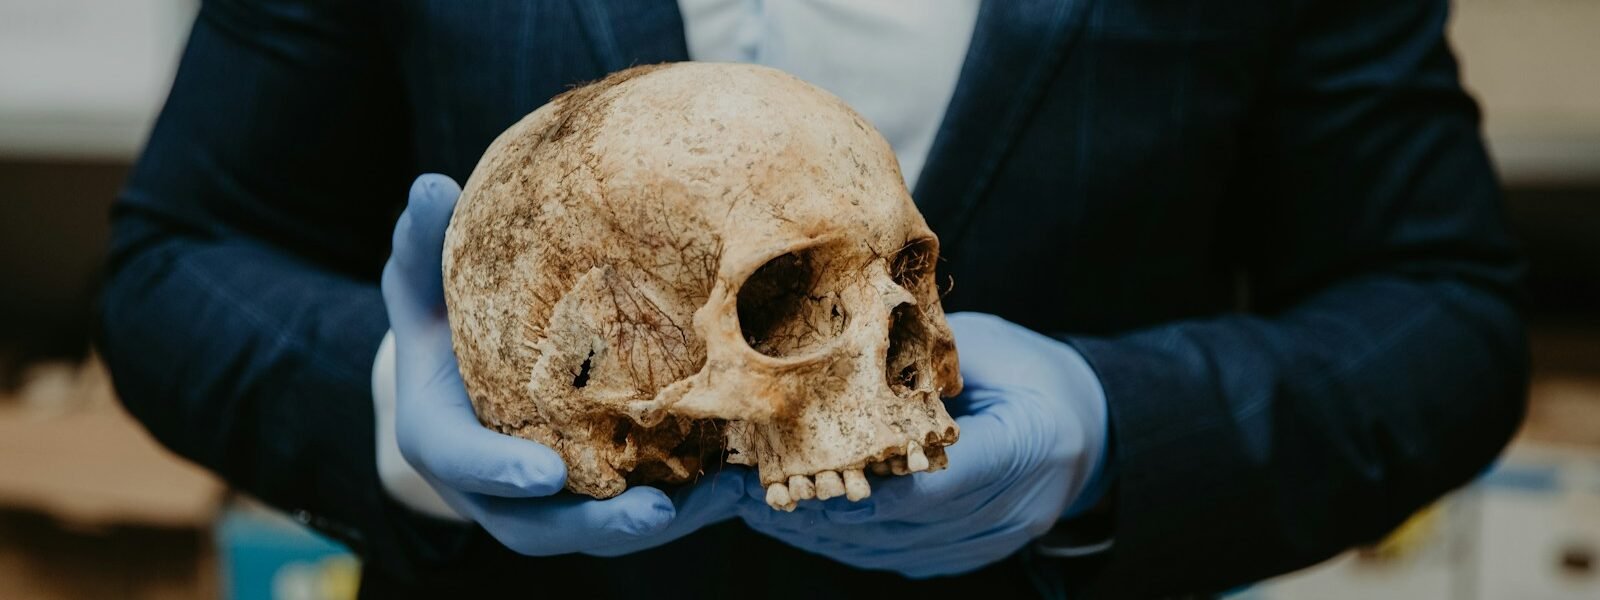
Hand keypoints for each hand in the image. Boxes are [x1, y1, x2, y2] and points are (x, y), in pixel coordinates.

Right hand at [381, 173, 743, 556]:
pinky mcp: (594, 501)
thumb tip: (430, 185)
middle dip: (600, 524)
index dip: (500, 472)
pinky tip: (743, 481)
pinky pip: (642, 514)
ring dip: (667, 520)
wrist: (460, 376)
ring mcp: (546, 503)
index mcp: (443, 436)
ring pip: (601, 530)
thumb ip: (424, 244)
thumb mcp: (425, 282)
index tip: (545, 474)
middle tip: (656, 512)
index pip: (466, 462)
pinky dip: (693, 504)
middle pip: (541, 526)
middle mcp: (494, 488)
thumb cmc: (445, 322)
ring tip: (724, 496)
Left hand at [736, 312, 1107, 576]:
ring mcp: (990, 542)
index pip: (934, 485)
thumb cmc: (1030, 373)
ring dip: (818, 532)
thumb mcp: (988, 348)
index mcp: (1029, 445)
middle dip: (818, 510)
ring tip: (753, 507)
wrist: (1085, 428)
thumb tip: (836, 356)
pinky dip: (842, 541)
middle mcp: (1014, 509)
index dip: (861, 483)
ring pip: (888, 550)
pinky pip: (892, 557)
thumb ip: (923, 362)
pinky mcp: (965, 556)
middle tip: (749, 490)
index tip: (795, 466)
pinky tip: (796, 521)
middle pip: (901, 525)